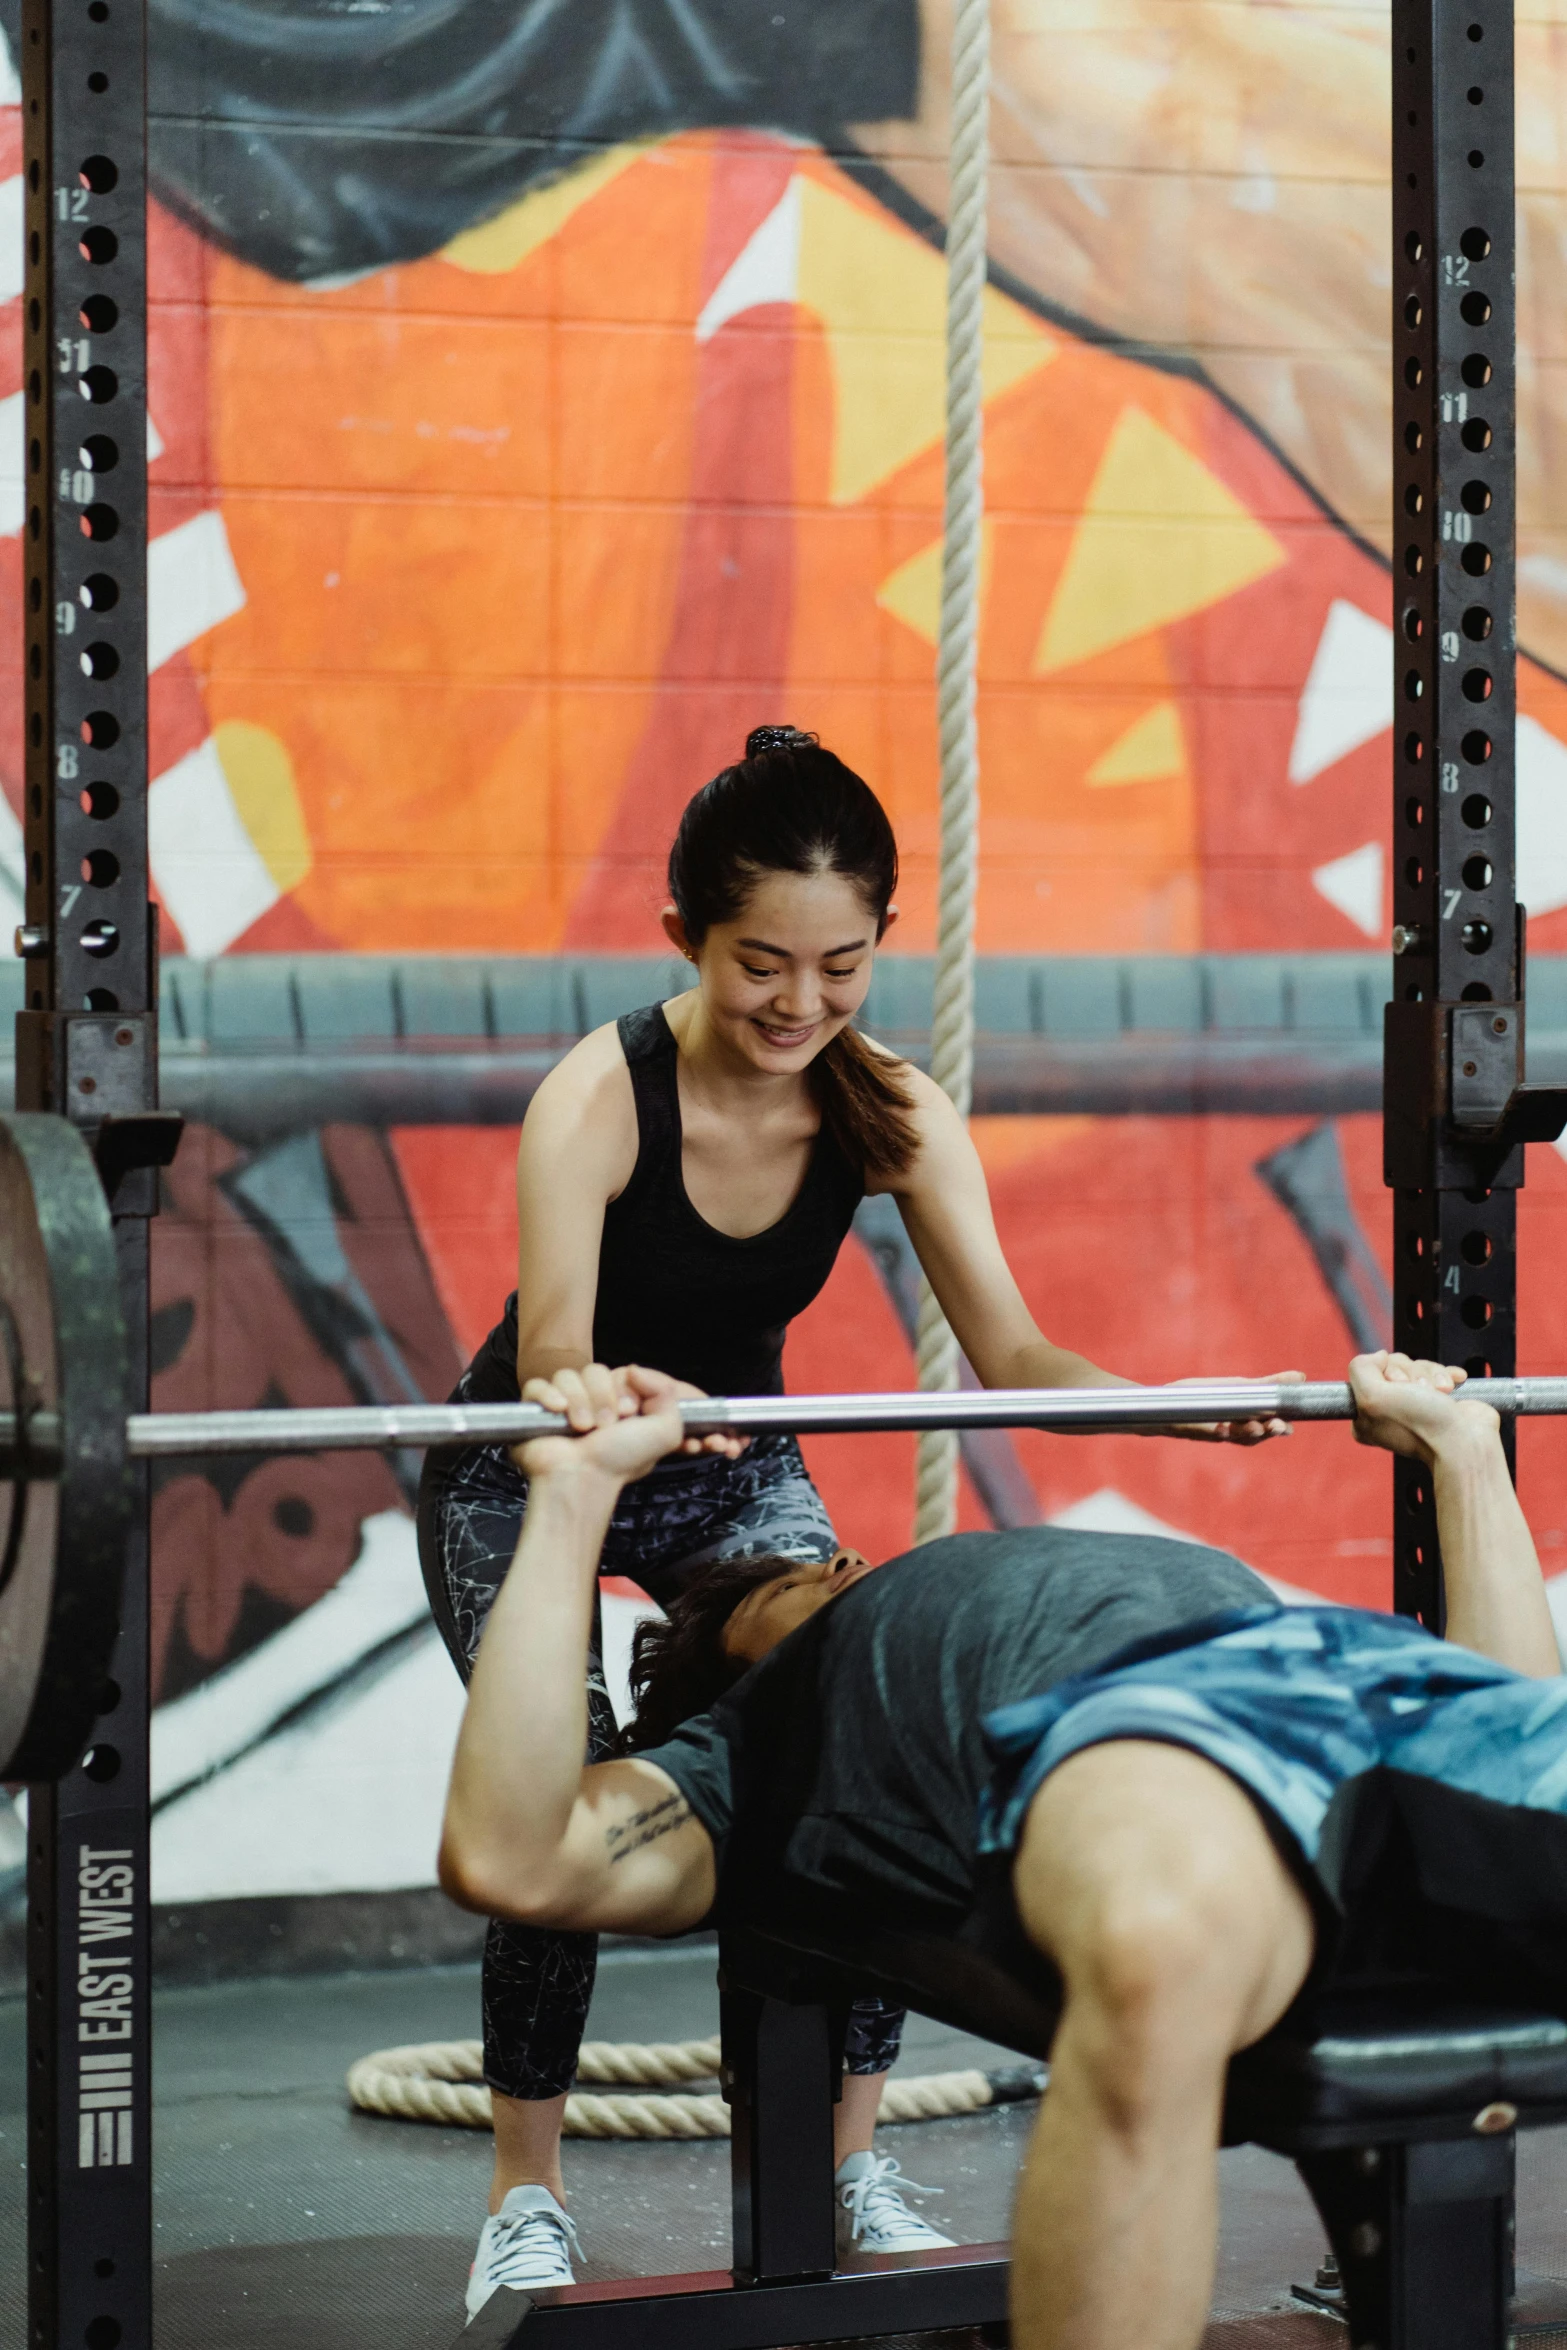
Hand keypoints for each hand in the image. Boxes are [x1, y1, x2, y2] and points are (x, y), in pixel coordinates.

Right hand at [514, 1365, 741, 1487]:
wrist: (583, 1480)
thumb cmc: (621, 1461)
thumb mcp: (666, 1431)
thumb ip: (667, 1393)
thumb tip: (634, 1370)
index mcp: (619, 1403)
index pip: (621, 1372)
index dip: (626, 1388)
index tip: (629, 1411)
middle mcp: (591, 1401)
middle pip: (595, 1370)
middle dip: (603, 1397)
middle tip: (606, 1425)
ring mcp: (562, 1404)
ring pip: (567, 1375)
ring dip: (579, 1401)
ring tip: (583, 1428)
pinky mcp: (536, 1411)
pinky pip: (536, 1385)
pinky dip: (548, 1395)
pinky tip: (558, 1411)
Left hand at [1160, 1369, 1304, 1445]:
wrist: (1170, 1401)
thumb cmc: (1208, 1397)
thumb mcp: (1241, 1388)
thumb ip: (1269, 1385)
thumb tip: (1300, 1377)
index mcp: (1249, 1421)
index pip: (1271, 1429)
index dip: (1281, 1429)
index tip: (1289, 1426)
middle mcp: (1236, 1431)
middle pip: (1257, 1436)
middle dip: (1268, 1432)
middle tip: (1277, 1426)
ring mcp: (1218, 1433)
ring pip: (1237, 1437)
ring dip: (1247, 1433)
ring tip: (1255, 1426)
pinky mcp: (1200, 1431)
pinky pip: (1210, 1435)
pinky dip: (1218, 1432)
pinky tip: (1223, 1428)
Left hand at [1348, 1350, 1496, 1463]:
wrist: (1467, 1444)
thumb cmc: (1423, 1425)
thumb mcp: (1372, 1396)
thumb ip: (1361, 1368)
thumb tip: (1379, 1356)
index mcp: (1365, 1416)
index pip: (1367, 1372)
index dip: (1386, 1371)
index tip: (1397, 1386)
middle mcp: (1389, 1412)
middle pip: (1394, 1366)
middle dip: (1412, 1374)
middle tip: (1420, 1392)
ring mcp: (1416, 1406)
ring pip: (1417, 1368)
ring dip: (1431, 1376)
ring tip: (1441, 1393)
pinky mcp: (1440, 1400)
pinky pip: (1439, 1372)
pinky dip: (1446, 1376)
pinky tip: (1451, 1388)